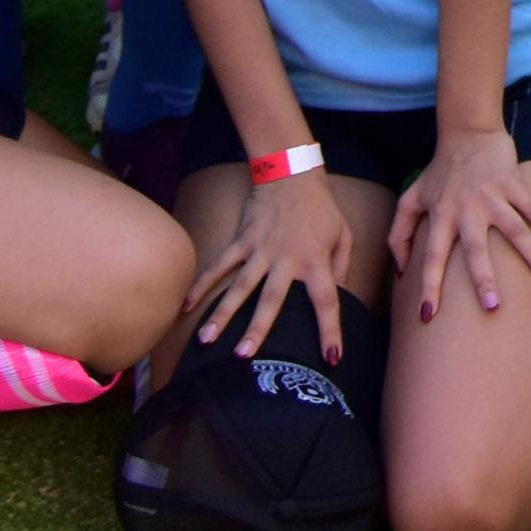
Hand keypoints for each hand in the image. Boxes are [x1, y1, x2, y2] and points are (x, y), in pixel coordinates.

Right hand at [191, 158, 353, 358]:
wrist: (293, 173)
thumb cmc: (321, 209)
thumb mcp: (343, 235)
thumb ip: (342, 267)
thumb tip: (339, 296)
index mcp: (316, 260)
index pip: (327, 300)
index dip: (331, 329)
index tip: (331, 358)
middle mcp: (286, 259)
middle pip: (271, 300)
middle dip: (257, 329)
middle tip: (243, 356)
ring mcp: (260, 250)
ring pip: (239, 286)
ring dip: (222, 314)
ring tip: (207, 340)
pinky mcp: (242, 241)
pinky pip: (220, 264)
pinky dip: (201, 284)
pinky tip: (186, 306)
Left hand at [387, 125, 530, 324]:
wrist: (467, 132)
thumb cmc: (439, 172)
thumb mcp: (411, 199)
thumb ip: (399, 235)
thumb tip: (400, 272)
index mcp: (440, 216)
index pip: (431, 257)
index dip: (428, 286)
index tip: (427, 315)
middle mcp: (466, 209)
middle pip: (475, 249)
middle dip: (483, 278)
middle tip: (493, 308)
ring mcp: (493, 196)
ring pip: (516, 231)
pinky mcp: (513, 183)